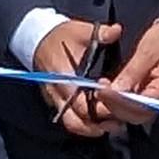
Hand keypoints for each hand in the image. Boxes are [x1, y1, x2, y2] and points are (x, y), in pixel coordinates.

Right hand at [36, 18, 120, 138]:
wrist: (38, 40)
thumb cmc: (61, 37)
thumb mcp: (80, 30)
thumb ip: (100, 33)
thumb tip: (116, 31)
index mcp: (65, 76)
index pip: (81, 102)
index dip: (100, 107)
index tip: (118, 105)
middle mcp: (58, 92)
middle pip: (77, 119)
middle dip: (99, 123)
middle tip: (120, 122)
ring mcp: (56, 99)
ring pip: (72, 124)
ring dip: (92, 128)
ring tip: (112, 126)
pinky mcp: (56, 102)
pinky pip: (70, 120)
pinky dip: (85, 125)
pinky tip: (101, 123)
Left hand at [102, 17, 158, 131]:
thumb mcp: (148, 50)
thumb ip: (133, 72)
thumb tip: (117, 90)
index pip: (142, 104)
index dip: (121, 101)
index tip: (104, 92)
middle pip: (136, 114)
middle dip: (115, 106)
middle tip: (99, 92)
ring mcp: (156, 101)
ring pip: (132, 114)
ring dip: (114, 106)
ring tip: (101, 91)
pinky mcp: (148, 98)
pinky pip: (132, 107)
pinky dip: (118, 102)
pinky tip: (108, 91)